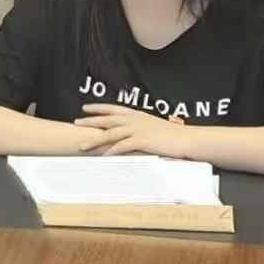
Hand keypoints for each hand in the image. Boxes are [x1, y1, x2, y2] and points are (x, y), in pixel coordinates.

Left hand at [74, 104, 189, 157]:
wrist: (187, 139)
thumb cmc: (172, 135)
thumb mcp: (152, 127)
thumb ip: (139, 128)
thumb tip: (129, 134)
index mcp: (137, 115)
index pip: (113, 108)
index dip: (98, 108)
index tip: (85, 108)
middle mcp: (135, 120)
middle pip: (108, 119)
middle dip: (91, 121)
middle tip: (76, 123)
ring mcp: (139, 130)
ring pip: (112, 133)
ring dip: (95, 140)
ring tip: (82, 146)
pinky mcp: (144, 141)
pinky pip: (124, 146)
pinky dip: (113, 151)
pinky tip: (104, 156)